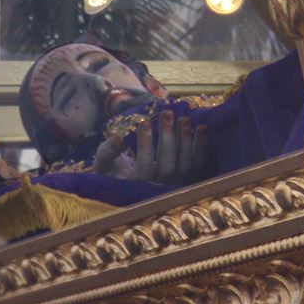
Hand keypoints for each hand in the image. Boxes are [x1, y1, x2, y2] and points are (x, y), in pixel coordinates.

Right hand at [92, 109, 208, 184]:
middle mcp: (157, 190)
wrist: (128, 185)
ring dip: (186, 141)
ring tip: (183, 118)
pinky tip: (201, 128)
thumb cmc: (112, 173)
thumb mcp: (103, 164)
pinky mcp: (187, 180)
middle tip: (166, 113)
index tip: (143, 122)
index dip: (145, 145)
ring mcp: (174, 186)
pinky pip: (198, 165)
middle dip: (168, 138)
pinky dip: (201, 147)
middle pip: (167, 167)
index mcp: (134, 187)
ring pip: (185, 166)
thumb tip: (117, 138)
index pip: (144, 169)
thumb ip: (106, 152)